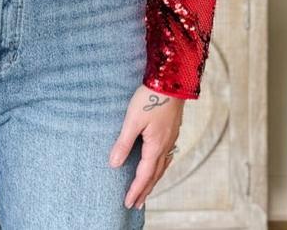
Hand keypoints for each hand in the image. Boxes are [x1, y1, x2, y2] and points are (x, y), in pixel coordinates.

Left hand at [108, 83, 184, 210]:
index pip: (144, 175)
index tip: (127, 203)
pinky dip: (160, 167)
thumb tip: (114, 164)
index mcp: (155, 146)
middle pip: (155, 175)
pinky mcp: (172, 131)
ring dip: (153, 180)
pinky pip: (166, 156)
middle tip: (136, 204)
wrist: (171, 81)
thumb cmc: (150, 98)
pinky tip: (158, 163)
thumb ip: (123, 143)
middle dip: (145, 190)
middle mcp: (165, 146)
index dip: (135, 190)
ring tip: (147, 189)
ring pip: (162, 166)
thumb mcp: (132, 120)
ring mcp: (171, 139)